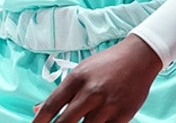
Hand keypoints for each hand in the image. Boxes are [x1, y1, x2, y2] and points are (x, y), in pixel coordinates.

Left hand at [30, 34, 162, 122]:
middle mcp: (91, 92)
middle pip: (65, 122)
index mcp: (76, 79)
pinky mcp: (123, 115)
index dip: (39, 121)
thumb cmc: (105, 65)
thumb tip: (37, 109)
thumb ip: (61, 93)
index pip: (51, 105)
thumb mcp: (79, 72)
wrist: (138, 58)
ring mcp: (108, 105)